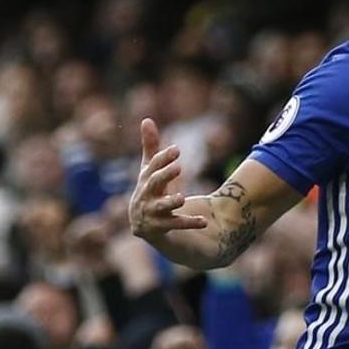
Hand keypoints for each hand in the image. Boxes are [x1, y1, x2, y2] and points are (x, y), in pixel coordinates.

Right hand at [129, 118, 205, 242]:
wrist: (144, 225)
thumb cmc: (150, 190)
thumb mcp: (150, 170)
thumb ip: (150, 147)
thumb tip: (147, 119)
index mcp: (145, 179)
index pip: (152, 167)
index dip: (163, 158)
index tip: (177, 149)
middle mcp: (146, 195)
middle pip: (154, 184)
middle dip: (165, 175)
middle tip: (178, 167)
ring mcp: (152, 213)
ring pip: (162, 207)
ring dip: (171, 202)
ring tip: (182, 197)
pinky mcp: (160, 229)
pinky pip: (176, 225)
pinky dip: (190, 223)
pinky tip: (204, 222)